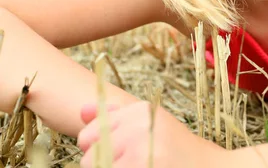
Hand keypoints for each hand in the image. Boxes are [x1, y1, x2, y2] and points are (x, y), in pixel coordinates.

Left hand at [77, 101, 225, 167]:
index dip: (101, 151)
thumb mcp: (152, 127)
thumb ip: (116, 118)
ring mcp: (138, 147)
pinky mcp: (138, 165)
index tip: (129, 155)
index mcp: (140, 110)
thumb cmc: (182, 154)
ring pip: (94, 167)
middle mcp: (137, 123)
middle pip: (88, 154)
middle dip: (104, 165)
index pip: (88, 135)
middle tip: (137, 165)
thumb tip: (82, 110)